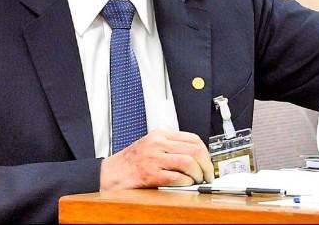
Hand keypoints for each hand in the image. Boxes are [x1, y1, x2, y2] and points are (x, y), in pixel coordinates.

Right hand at [99, 130, 214, 190]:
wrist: (109, 173)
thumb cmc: (130, 162)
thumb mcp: (151, 145)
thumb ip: (171, 146)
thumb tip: (196, 155)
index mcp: (160, 135)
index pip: (192, 138)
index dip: (205, 152)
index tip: (208, 162)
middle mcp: (157, 144)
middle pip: (194, 149)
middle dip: (206, 164)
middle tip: (207, 174)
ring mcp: (153, 159)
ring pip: (188, 162)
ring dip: (198, 174)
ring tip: (198, 180)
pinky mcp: (150, 175)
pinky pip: (176, 177)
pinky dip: (186, 182)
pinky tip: (186, 184)